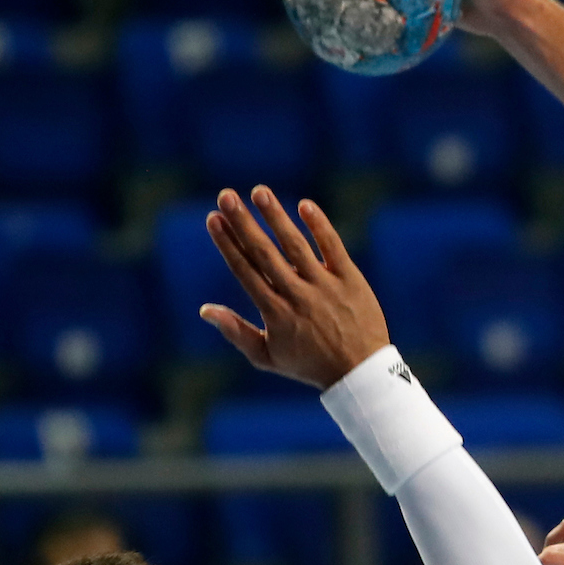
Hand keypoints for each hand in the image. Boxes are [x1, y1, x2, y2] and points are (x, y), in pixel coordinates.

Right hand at [200, 186, 390, 389]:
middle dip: (243, 223)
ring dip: (276, 217)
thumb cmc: (308, 365)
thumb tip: (204, 310)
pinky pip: (333, 247)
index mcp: (274, 313)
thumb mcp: (267, 357)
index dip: (227, 243)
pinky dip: (319, 226)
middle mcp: (297, 295)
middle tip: (225, 196)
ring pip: (296, 245)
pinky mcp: (350, 279)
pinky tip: (304, 204)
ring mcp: (324, 286)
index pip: (245, 271)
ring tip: (259, 191)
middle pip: (264, 253)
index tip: (213, 219)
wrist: (359, 373)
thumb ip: (236, 332)